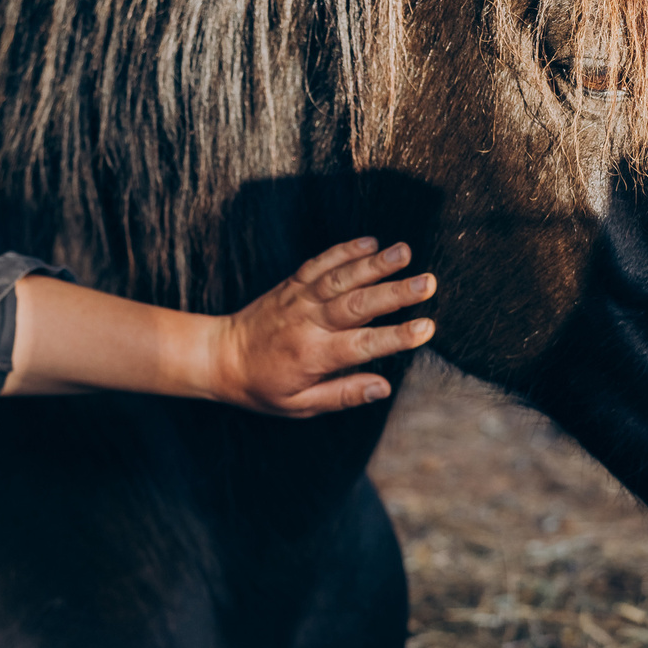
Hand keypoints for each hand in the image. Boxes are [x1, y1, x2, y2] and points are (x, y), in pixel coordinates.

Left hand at [213, 238, 436, 416]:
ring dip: (374, 263)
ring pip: (340, 277)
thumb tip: (383, 386)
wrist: (219, 356)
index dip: (396, 337)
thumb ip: (342, 395)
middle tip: (428, 282)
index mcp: (312, 356)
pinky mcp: (292, 283)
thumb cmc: (262, 387)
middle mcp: (307, 323)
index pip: (361, 345)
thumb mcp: (299, 406)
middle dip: (395, 292)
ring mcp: (299, 298)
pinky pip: (320, 262)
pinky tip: (371, 241)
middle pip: (356, 304)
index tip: (426, 328)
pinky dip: (345, 250)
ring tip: (405, 251)